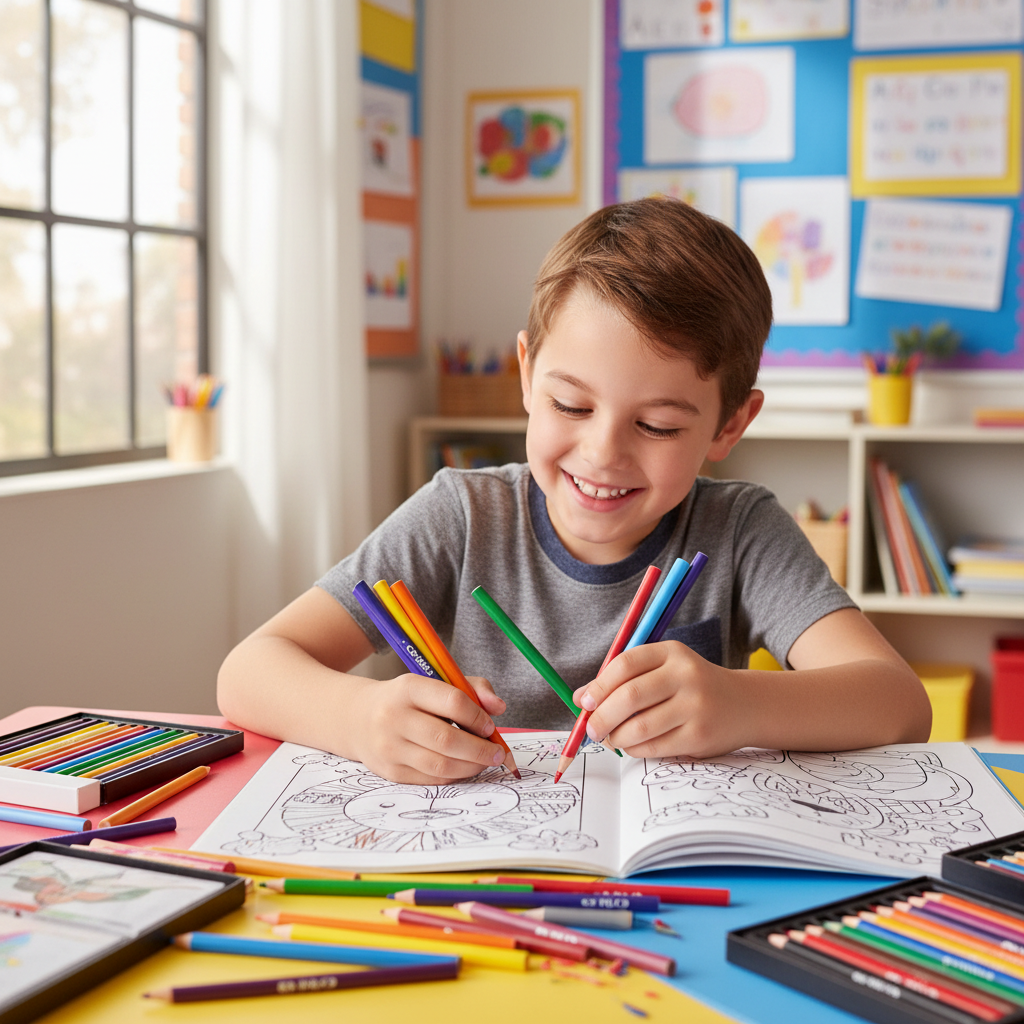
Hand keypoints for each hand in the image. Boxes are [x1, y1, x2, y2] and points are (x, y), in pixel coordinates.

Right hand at [349, 673, 508, 783]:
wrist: (358, 718)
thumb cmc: (408, 700)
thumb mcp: (435, 682)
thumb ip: (472, 689)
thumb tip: (499, 707)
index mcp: (408, 688)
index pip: (453, 702)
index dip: (478, 717)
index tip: (489, 725)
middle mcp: (394, 717)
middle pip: (447, 739)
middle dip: (480, 749)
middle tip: (497, 752)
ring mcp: (389, 747)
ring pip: (440, 764)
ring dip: (470, 766)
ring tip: (484, 762)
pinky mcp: (389, 771)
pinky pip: (430, 778)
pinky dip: (454, 776)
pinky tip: (464, 768)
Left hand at [574, 642, 745, 758]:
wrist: (744, 705)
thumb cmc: (690, 687)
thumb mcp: (662, 671)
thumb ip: (622, 680)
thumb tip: (580, 699)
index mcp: (671, 653)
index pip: (625, 664)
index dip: (599, 685)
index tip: (585, 703)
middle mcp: (685, 675)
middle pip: (630, 696)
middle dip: (602, 717)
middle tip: (592, 729)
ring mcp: (695, 706)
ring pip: (639, 726)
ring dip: (616, 737)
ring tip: (611, 738)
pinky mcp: (699, 735)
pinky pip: (654, 747)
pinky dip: (634, 749)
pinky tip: (631, 745)